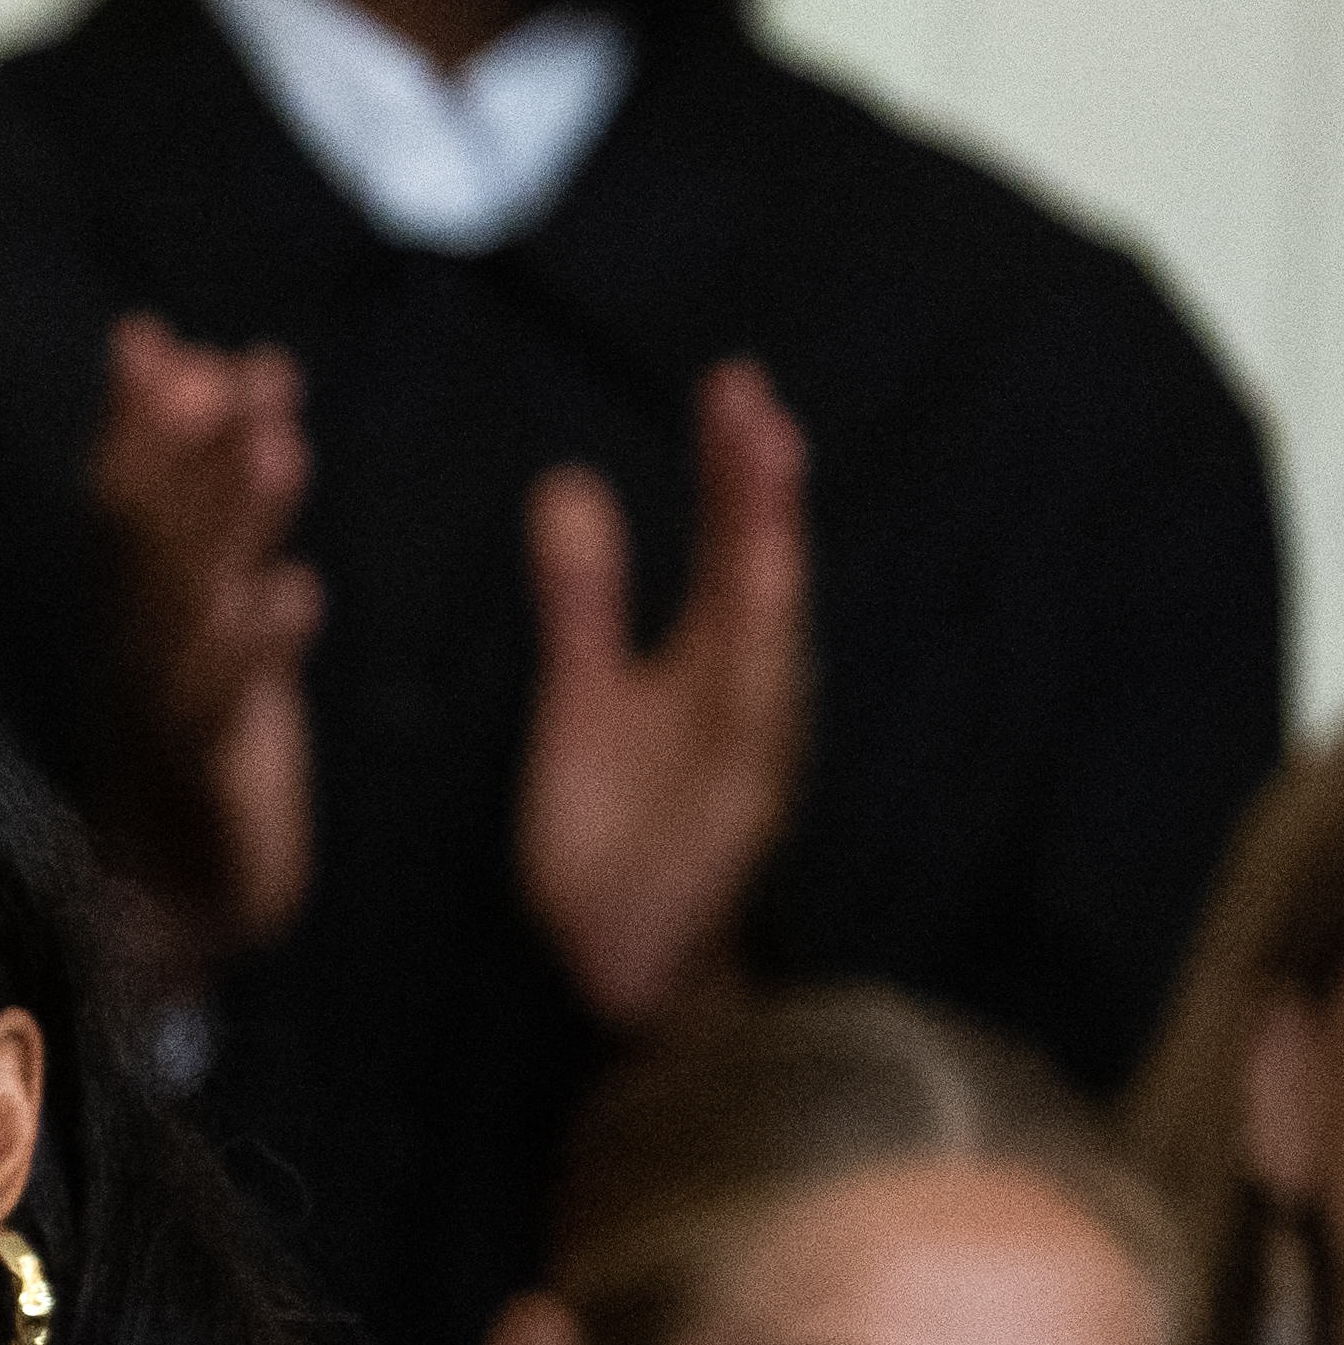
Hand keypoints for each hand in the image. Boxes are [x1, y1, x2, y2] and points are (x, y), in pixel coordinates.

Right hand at [83, 316, 322, 967]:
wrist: (170, 909)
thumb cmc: (196, 758)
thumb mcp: (200, 638)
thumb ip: (204, 531)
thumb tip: (200, 412)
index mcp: (145, 617)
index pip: (128, 502)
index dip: (136, 423)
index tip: (150, 338)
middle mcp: (147, 650)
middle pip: (160, 534)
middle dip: (191, 446)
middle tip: (219, 370)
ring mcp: (174, 711)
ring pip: (196, 601)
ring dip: (233, 521)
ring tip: (278, 443)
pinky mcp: (210, 774)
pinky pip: (229, 706)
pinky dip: (257, 650)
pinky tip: (292, 596)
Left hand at [517, 358, 811, 1025]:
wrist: (621, 958)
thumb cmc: (619, 825)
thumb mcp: (583, 692)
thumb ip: (583, 597)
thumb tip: (571, 484)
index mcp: (712, 659)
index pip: (729, 546)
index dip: (734, 470)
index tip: (731, 386)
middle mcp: (748, 693)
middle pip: (761, 574)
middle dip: (761, 491)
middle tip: (751, 400)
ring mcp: (754, 753)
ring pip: (772, 641)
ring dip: (770, 557)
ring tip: (765, 471)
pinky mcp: (743, 815)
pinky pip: (757, 736)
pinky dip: (761, 671)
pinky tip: (757, 605)